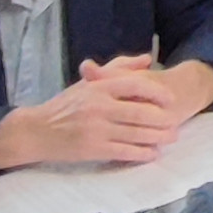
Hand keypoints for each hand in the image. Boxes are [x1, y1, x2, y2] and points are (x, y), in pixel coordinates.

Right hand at [0, 68, 185, 170]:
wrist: (36, 131)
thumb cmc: (66, 105)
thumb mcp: (89, 82)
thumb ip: (118, 68)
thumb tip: (146, 59)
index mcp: (99, 87)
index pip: (136, 85)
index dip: (158, 93)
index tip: (171, 100)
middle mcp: (99, 107)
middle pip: (141, 113)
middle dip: (163, 120)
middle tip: (176, 123)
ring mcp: (96, 129)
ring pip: (136, 134)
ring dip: (158, 138)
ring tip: (170, 138)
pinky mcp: (93, 149)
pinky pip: (124, 152)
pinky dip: (142, 153)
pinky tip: (152, 154)